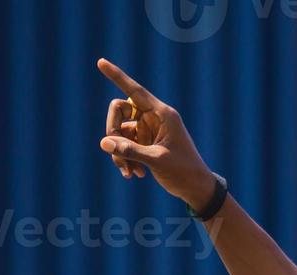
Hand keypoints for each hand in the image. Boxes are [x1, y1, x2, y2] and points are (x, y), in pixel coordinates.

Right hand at [97, 58, 219, 210]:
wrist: (196, 189)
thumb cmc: (184, 172)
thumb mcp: (157, 161)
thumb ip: (130, 150)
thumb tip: (104, 142)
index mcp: (163, 114)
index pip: (135, 91)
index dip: (117, 76)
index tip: (100, 62)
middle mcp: (154, 118)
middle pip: (119, 111)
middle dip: (113, 132)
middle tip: (116, 154)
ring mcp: (147, 130)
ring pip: (119, 132)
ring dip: (119, 153)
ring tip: (130, 173)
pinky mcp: (144, 143)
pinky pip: (123, 144)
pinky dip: (125, 159)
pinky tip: (134, 175)